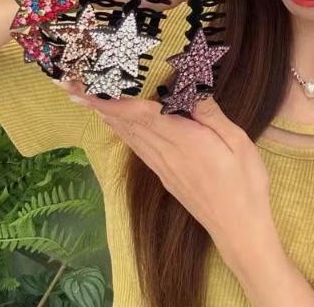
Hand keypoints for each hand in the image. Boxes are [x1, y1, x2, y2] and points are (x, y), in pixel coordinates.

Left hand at [57, 80, 271, 246]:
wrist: (238, 229)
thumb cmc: (244, 183)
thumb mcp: (238, 143)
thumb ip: (212, 115)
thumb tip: (193, 87)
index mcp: (183, 140)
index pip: (139, 113)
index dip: (110, 97)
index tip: (85, 84)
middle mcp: (165, 152)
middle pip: (124, 122)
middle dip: (97, 102)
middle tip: (69, 84)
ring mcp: (162, 166)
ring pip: (127, 135)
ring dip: (103, 114)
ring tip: (82, 97)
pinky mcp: (165, 175)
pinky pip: (136, 146)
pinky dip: (120, 130)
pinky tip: (113, 123)